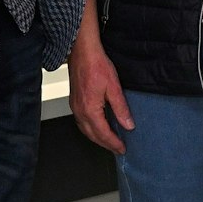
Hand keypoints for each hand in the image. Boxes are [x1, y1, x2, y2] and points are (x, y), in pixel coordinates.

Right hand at [68, 32, 134, 153]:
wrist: (82, 52)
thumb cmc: (96, 65)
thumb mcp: (114, 87)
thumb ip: (121, 108)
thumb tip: (128, 124)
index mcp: (90, 109)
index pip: (103, 133)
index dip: (113, 143)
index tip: (122, 149)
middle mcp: (80, 111)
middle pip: (92, 135)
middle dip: (105, 144)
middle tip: (117, 149)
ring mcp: (75, 107)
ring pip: (85, 130)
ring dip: (97, 138)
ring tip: (109, 141)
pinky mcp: (74, 102)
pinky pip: (81, 122)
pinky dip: (91, 129)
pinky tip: (98, 126)